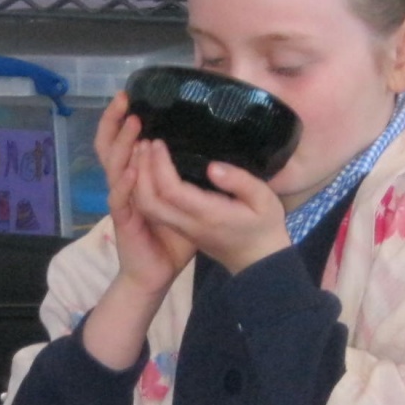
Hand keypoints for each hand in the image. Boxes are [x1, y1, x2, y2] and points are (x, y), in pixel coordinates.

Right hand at [94, 91, 194, 297]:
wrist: (155, 274)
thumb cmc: (171, 240)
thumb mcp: (189, 203)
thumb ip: (194, 179)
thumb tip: (214, 155)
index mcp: (137, 180)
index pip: (123, 143)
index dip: (123, 120)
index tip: (134, 97)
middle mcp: (125, 186)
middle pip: (109, 148)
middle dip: (114, 122)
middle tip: (124, 99)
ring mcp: (122, 203)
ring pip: (114, 168)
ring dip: (123, 145)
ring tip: (134, 125)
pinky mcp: (124, 221)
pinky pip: (121, 199)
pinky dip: (125, 182)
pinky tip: (133, 167)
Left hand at [128, 134, 289, 276]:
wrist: (259, 263)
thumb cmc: (265, 228)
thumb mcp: (265, 201)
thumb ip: (240, 182)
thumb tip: (212, 166)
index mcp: (208, 215)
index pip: (172, 191)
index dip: (160, 165)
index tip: (159, 142)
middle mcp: (189, 224)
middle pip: (151, 200)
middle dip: (142, 169)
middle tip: (144, 142)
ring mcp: (182, 229)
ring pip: (147, 208)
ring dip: (138, 180)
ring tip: (142, 152)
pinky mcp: (180, 230)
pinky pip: (153, 211)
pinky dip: (144, 189)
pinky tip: (147, 170)